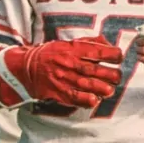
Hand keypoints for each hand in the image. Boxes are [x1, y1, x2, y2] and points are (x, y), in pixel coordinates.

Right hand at [1, 38, 122, 107]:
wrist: (26, 67)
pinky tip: (95, 100)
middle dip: (112, 75)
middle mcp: (70, 63)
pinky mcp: (59, 92)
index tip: (117, 58)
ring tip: (109, 90)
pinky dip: (89, 100)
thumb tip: (107, 43)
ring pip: (90, 86)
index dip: (114, 55)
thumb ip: (88, 42)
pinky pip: (77, 98)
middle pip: (97, 70)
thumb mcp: (68, 43)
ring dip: (104, 89)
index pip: (100, 51)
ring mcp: (64, 78)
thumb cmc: (51, 54)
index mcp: (74, 49)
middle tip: (116, 77)